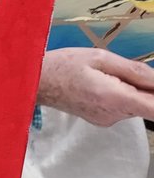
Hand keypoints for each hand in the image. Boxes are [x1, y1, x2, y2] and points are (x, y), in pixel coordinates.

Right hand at [37, 48, 153, 126]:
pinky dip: (122, 94)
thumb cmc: (63, 66)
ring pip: (136, 104)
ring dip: (132, 89)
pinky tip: (102, 82)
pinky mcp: (103, 120)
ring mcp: (108, 119)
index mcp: (115, 97)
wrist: (34, 83)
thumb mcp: (100, 57)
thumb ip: (133, 70)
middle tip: (123, 71)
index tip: (152, 87)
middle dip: (146, 88)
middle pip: (148, 105)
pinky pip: (123, 107)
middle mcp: (114, 114)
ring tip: (107, 74)